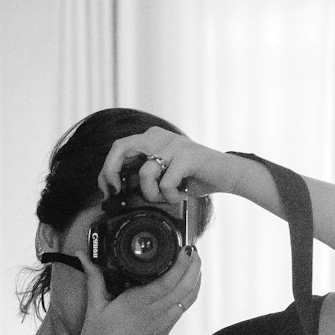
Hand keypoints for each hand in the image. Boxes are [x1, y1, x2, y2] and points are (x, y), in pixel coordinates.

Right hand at [73, 242, 201, 334]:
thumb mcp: (94, 309)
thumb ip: (93, 280)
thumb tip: (84, 258)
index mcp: (138, 304)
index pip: (168, 280)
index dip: (182, 263)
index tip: (185, 248)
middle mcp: (155, 313)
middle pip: (185, 286)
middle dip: (194, 266)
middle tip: (193, 250)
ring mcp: (163, 324)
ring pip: (188, 298)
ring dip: (195, 279)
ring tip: (195, 263)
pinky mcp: (165, 332)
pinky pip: (183, 309)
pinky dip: (190, 295)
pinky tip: (188, 286)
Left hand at [97, 128, 235, 207]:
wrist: (228, 174)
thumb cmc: (194, 176)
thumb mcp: (165, 174)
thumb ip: (145, 176)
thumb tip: (119, 191)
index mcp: (152, 138)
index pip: (120, 147)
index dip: (107, 170)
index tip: (107, 190)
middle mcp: (160, 136)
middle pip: (122, 147)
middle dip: (111, 172)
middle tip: (116, 191)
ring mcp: (174, 145)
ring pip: (145, 172)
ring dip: (152, 194)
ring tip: (167, 197)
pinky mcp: (188, 156)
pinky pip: (166, 182)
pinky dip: (171, 196)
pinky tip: (182, 195)